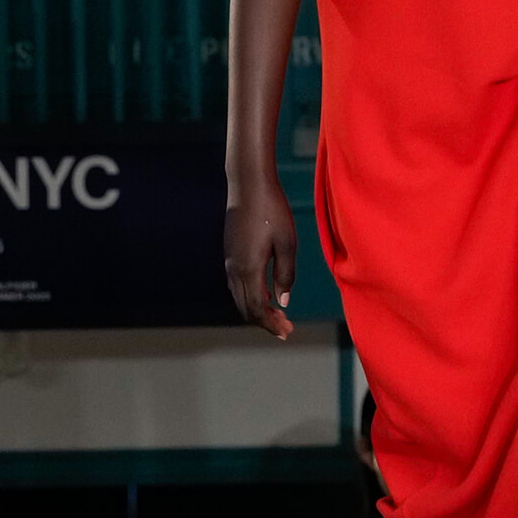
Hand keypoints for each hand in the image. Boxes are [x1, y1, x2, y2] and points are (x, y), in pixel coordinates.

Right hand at [224, 176, 296, 338]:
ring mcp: (229, 261)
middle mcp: (234, 269)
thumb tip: (283, 301)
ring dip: (258, 309)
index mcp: (248, 269)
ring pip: (240, 297)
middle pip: (245, 308)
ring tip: (279, 315)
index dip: (271, 324)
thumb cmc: (272, 211)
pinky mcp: (230, 253)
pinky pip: (237, 285)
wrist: (248, 185)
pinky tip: (267, 293)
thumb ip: (286, 274)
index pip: (257, 308)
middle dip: (265, 321)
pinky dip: (251, 296)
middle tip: (286, 329)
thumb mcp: (287, 243)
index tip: (286, 333)